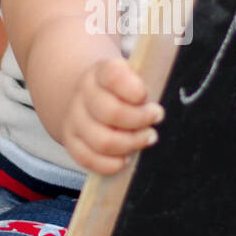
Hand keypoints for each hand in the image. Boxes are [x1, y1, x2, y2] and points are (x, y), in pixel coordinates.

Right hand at [60, 57, 164, 174]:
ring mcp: (74, 118)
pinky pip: (87, 159)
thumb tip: (164, 104)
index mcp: (100, 72)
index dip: (132, 89)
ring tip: (148, 138)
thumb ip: (146, 84)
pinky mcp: (71, 140)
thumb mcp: (133, 75)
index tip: (146, 96)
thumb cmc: (122, 88)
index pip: (113, 76)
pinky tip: (126, 158)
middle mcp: (83, 93)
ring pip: (102, 141)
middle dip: (139, 120)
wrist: (89, 95)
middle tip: (156, 118)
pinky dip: (110, 164)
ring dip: (131, 144)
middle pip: (110, 113)